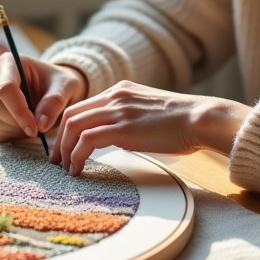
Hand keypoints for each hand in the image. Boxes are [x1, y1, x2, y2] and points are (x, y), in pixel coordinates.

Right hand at [0, 54, 87, 141]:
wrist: (54, 88)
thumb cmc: (59, 83)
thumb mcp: (66, 87)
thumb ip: (55, 102)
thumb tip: (41, 123)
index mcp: (9, 62)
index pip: (5, 88)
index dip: (19, 111)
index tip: (36, 128)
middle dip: (15, 121)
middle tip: (36, 128)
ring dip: (13, 129)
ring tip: (33, 124)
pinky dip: (9, 133)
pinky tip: (24, 128)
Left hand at [51, 80, 250, 175]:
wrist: (201, 118)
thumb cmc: (183, 122)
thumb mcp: (149, 112)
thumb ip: (130, 118)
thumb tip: (118, 137)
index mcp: (121, 90)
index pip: (83, 106)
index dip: (69, 128)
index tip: (67, 147)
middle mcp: (115, 95)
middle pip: (71, 114)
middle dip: (59, 139)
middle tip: (58, 161)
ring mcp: (118, 110)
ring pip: (73, 126)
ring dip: (64, 149)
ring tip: (65, 168)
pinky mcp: (122, 128)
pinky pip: (86, 141)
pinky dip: (76, 156)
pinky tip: (78, 170)